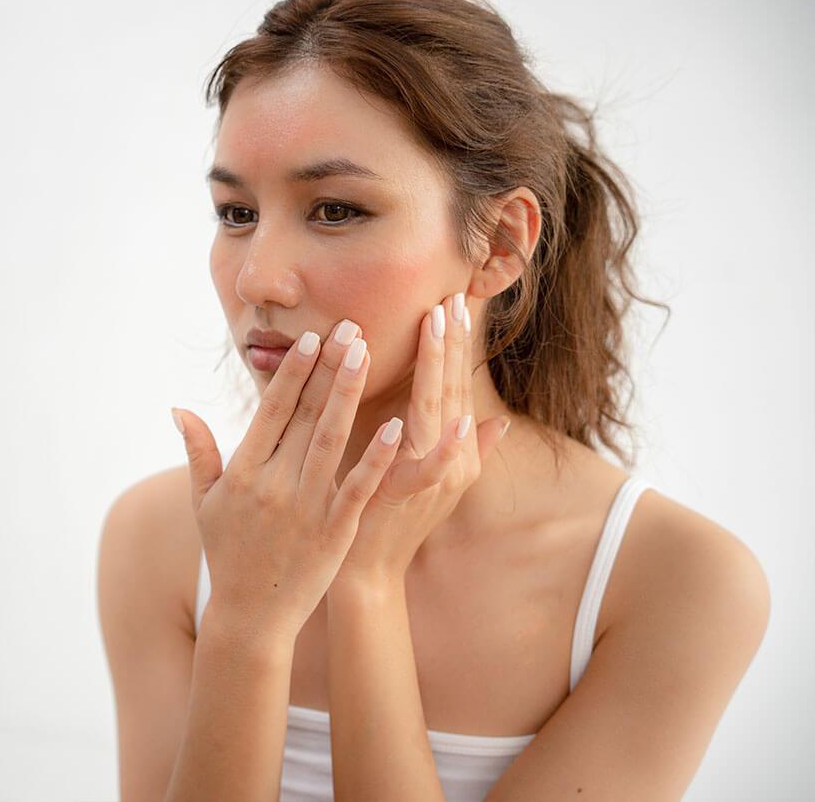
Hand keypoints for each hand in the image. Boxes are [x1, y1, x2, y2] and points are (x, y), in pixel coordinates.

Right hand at [170, 319, 400, 645]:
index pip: (271, 410)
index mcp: (244, 472)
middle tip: (351, 328)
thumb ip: (199, 452)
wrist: (250, 616)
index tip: (311, 338)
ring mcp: (306, 507)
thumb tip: (180, 408)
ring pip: (331, 440)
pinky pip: (357, 487)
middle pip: (305, 416)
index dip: (293, 372)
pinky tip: (395, 426)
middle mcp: (274, 484)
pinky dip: (375, 457)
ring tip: (366, 355)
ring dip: (349, 395)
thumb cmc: (227, 553)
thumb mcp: (204, 502)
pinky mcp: (334, 530)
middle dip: (329, 369)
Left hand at [334, 293, 510, 584]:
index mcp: (450, 449)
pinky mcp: (410, 496)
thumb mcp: (429, 477)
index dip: (453, 345)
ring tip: (437, 323)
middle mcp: (451, 459)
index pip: (451, 385)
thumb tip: (497, 420)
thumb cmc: (389, 518)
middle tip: (450, 296)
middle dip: (450, 342)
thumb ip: (465, 447)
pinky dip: (445, 446)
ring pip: (439, 411)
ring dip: (440, 367)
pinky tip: (455, 419)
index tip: (453, 301)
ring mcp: (434, 477)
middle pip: (450, 389)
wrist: (368, 569)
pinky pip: (431, 467)